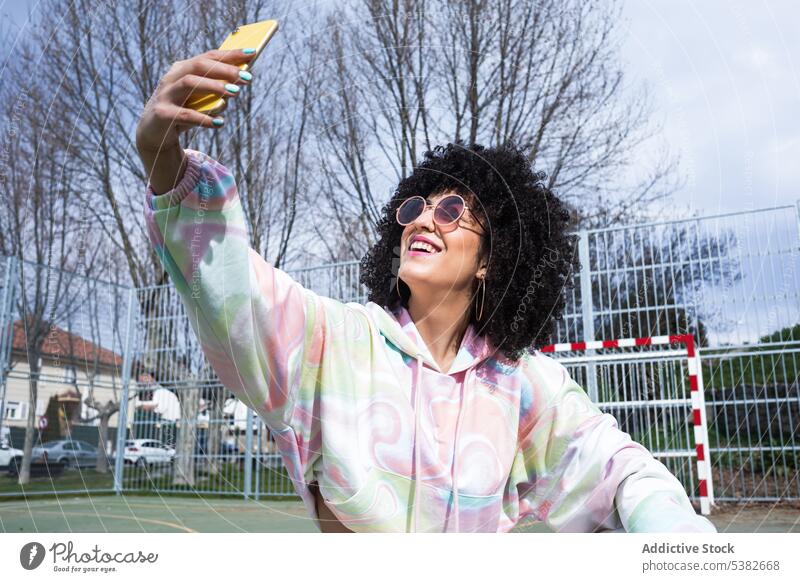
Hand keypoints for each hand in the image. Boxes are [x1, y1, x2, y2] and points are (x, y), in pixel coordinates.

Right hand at [135, 48, 253, 153]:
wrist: (154, 133)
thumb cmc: (182, 111)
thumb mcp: (200, 99)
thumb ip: (216, 90)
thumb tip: (239, 84)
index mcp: (182, 69)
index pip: (208, 57)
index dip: (230, 54)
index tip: (252, 53)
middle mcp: (172, 78)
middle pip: (199, 66)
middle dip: (225, 70)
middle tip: (247, 77)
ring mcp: (165, 95)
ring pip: (189, 83)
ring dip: (214, 86)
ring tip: (235, 93)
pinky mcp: (162, 114)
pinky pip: (185, 115)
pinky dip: (204, 119)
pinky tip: (220, 123)